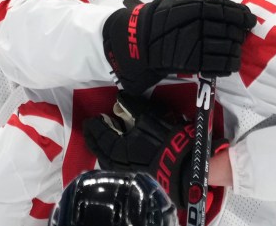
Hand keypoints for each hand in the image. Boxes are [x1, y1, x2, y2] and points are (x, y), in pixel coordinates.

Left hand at [83, 92, 227, 208]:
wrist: (184, 168)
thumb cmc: (166, 140)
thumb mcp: (150, 117)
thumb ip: (132, 107)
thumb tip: (119, 98)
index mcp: (116, 148)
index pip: (99, 135)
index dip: (94, 126)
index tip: (91, 119)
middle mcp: (116, 163)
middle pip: (99, 150)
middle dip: (94, 139)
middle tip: (91, 129)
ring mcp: (125, 173)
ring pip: (106, 160)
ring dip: (102, 149)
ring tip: (103, 140)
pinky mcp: (135, 178)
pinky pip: (115, 166)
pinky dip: (111, 157)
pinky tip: (117, 153)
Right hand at [102, 0, 256, 94]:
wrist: (138, 40)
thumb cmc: (160, 19)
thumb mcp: (181, 4)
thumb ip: (204, 6)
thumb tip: (229, 10)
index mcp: (197, 6)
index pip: (228, 10)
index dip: (242, 16)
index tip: (249, 20)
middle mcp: (199, 24)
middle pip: (231, 30)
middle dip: (239, 34)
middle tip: (241, 36)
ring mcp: (197, 44)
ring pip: (229, 49)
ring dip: (235, 51)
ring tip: (234, 51)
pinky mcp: (193, 63)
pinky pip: (219, 66)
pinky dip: (228, 65)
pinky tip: (229, 63)